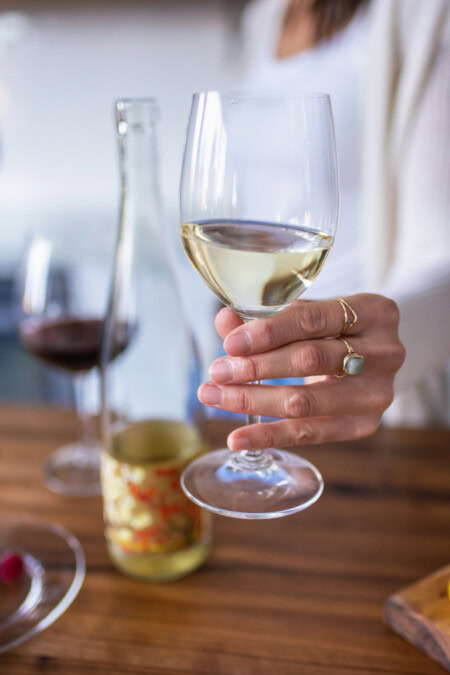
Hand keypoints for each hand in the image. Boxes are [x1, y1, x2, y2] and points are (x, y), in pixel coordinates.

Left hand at [198, 294, 405, 450]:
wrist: (376, 360)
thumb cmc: (337, 332)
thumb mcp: (311, 315)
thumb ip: (268, 317)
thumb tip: (224, 322)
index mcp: (374, 312)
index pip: (313, 320)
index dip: (269, 332)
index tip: (230, 344)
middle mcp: (384, 352)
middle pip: (309, 360)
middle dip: (256, 367)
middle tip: (217, 371)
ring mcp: (378, 392)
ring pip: (306, 401)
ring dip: (253, 400)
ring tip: (215, 396)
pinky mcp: (365, 425)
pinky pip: (310, 434)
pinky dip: (270, 436)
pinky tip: (238, 438)